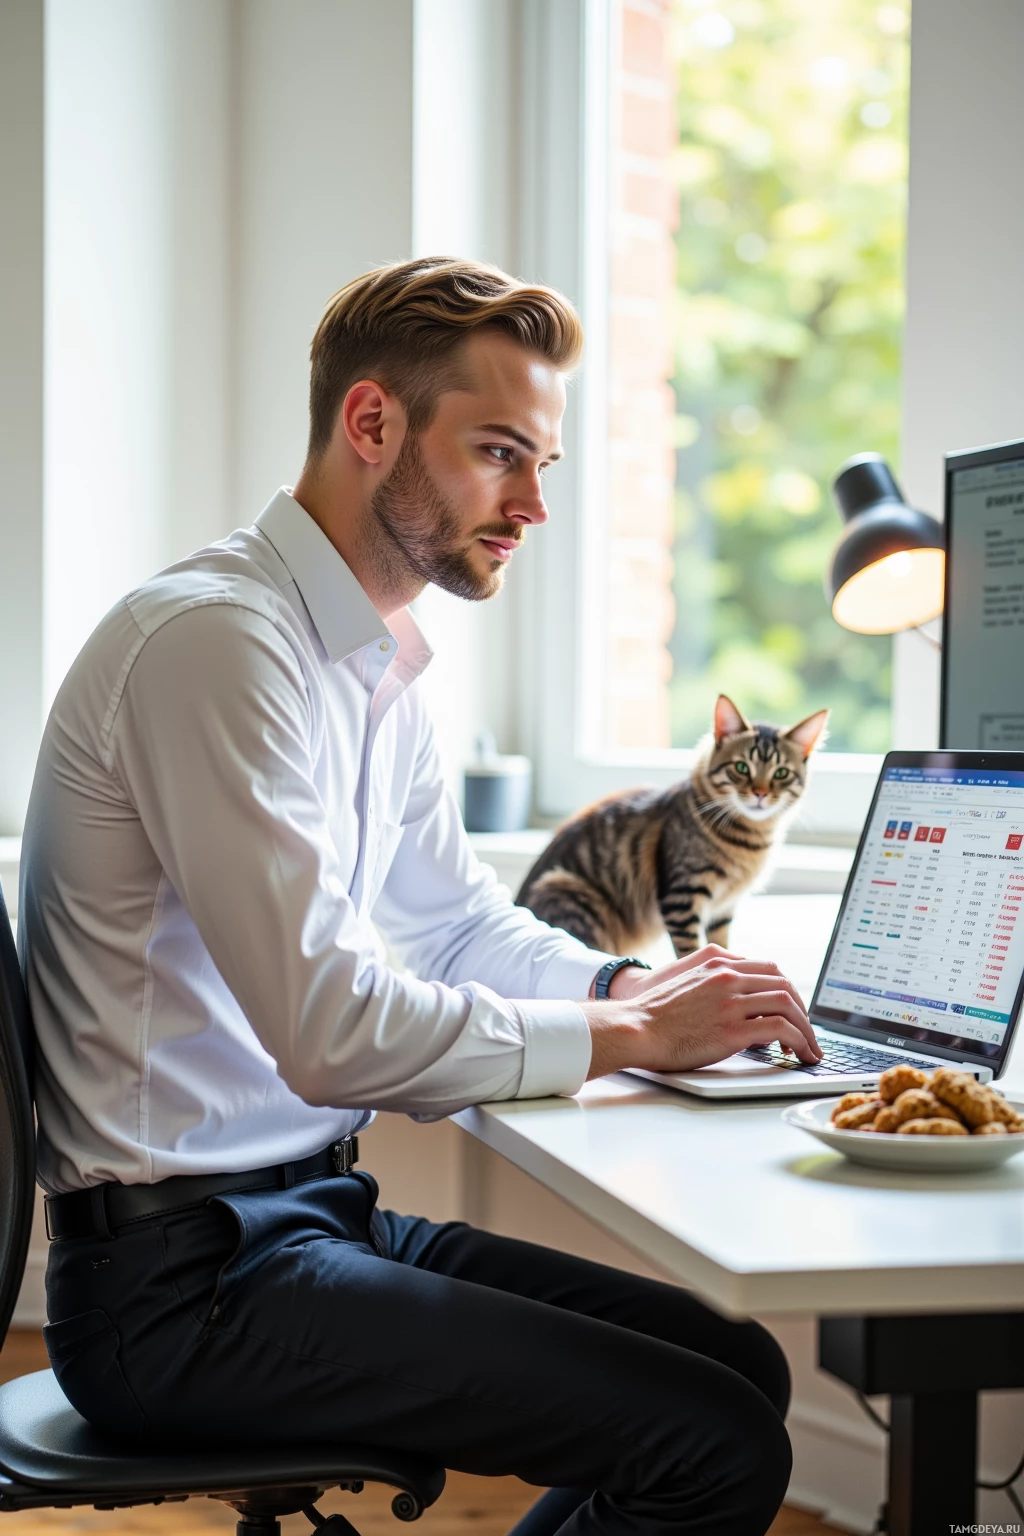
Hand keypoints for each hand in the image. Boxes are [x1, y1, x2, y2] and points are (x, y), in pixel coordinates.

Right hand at [583, 948, 819, 1079]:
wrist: (633, 1028)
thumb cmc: (653, 1016)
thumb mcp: (685, 984)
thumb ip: (712, 985)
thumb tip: (735, 1002)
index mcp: (716, 964)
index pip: (769, 969)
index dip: (788, 991)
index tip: (793, 1010)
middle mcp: (727, 976)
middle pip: (784, 984)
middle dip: (803, 1011)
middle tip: (807, 1032)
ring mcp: (730, 1001)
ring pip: (788, 1005)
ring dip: (806, 1029)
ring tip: (809, 1049)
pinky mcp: (731, 1029)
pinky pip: (780, 1029)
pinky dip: (798, 1041)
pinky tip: (798, 1054)